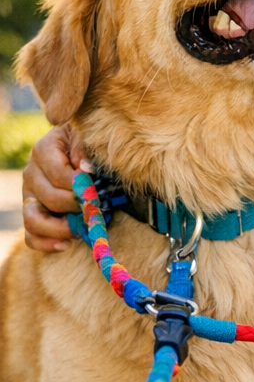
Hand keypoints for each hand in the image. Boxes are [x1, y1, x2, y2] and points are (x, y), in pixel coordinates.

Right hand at [22, 124, 90, 251]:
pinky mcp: (31, 213)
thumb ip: (85, 149)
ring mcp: (28, 196)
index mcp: (43, 150)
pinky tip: (66, 244)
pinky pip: (30, 236)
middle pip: (50, 198)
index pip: (59, 174)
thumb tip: (85, 170)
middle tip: (95, 209)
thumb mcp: (86, 137)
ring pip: (33, 220)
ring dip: (60, 229)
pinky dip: (46, 243)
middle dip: (76, 207)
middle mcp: (31, 173)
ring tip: (81, 230)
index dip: (80, 186)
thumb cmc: (85, 143)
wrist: (77, 151)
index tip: (97, 191)